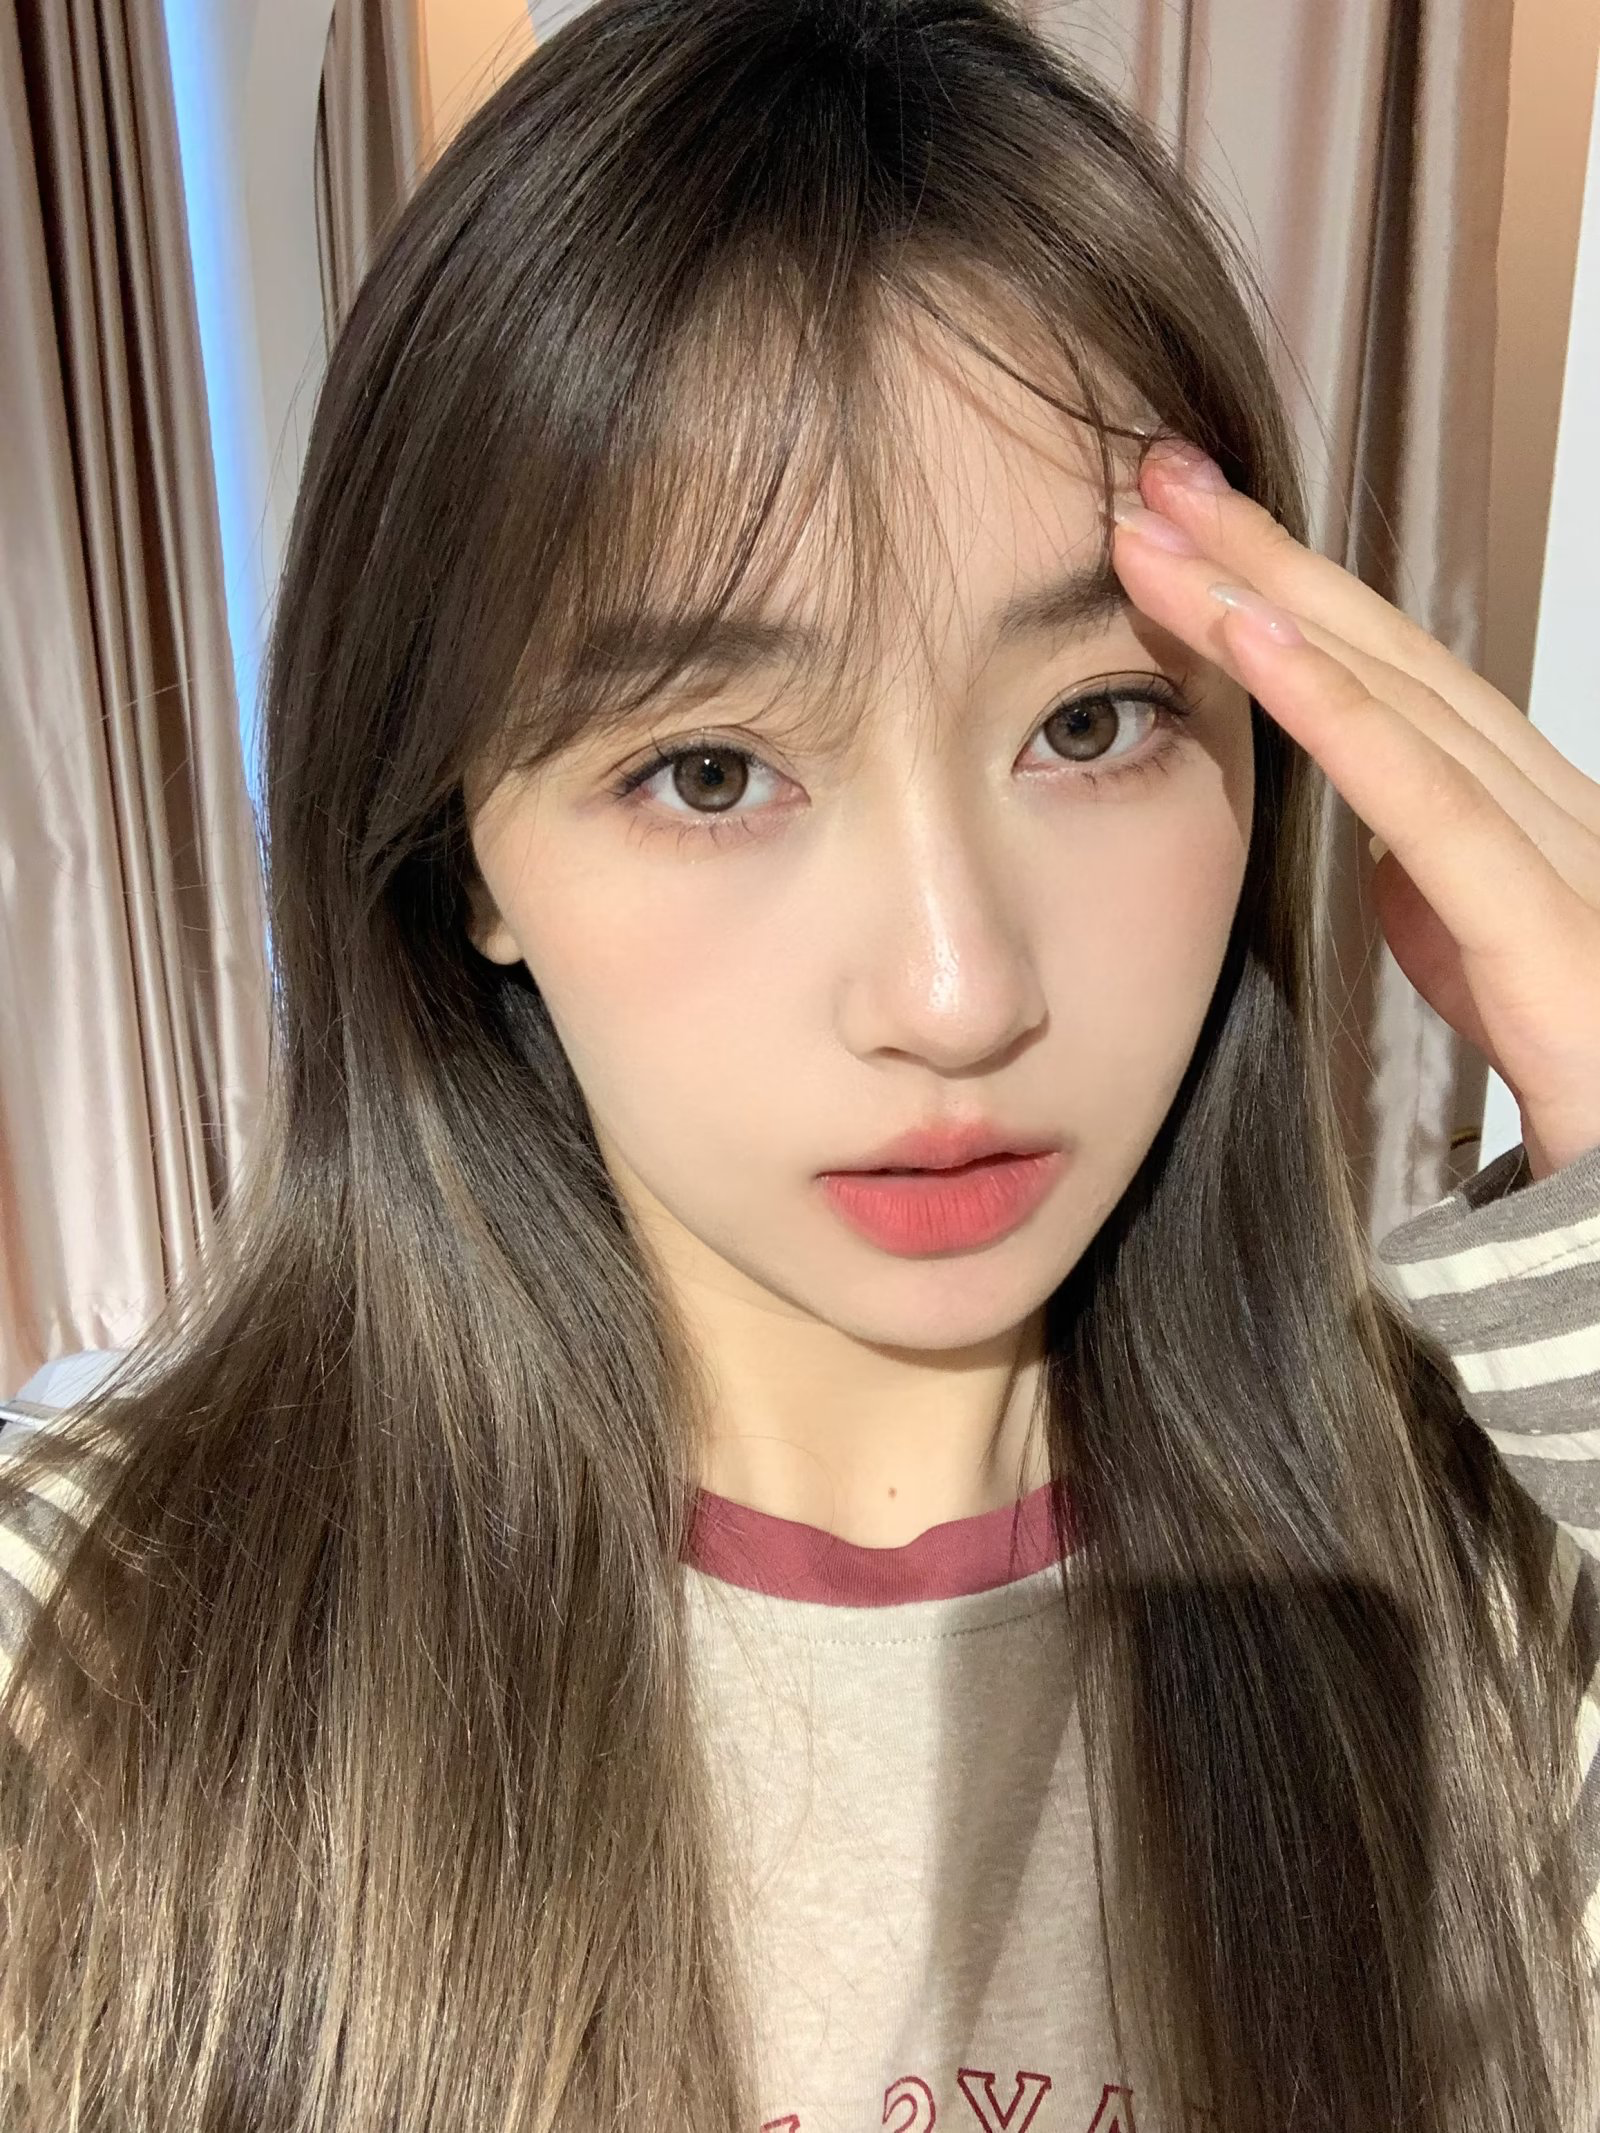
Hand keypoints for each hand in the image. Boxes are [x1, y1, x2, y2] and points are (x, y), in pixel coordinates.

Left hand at [1110, 440, 1599, 1183]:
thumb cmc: (1595, 1104)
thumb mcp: (1496, 984)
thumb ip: (1448, 909)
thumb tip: (1389, 856)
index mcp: (1531, 825)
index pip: (1395, 688)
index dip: (1291, 602)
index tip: (1187, 535)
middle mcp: (1555, 812)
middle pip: (1392, 659)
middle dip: (1266, 561)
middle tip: (1152, 471)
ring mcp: (1568, 860)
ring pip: (1403, 700)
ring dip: (1272, 605)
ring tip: (1167, 527)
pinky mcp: (1555, 937)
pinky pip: (1434, 805)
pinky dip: (1341, 715)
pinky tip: (1257, 642)